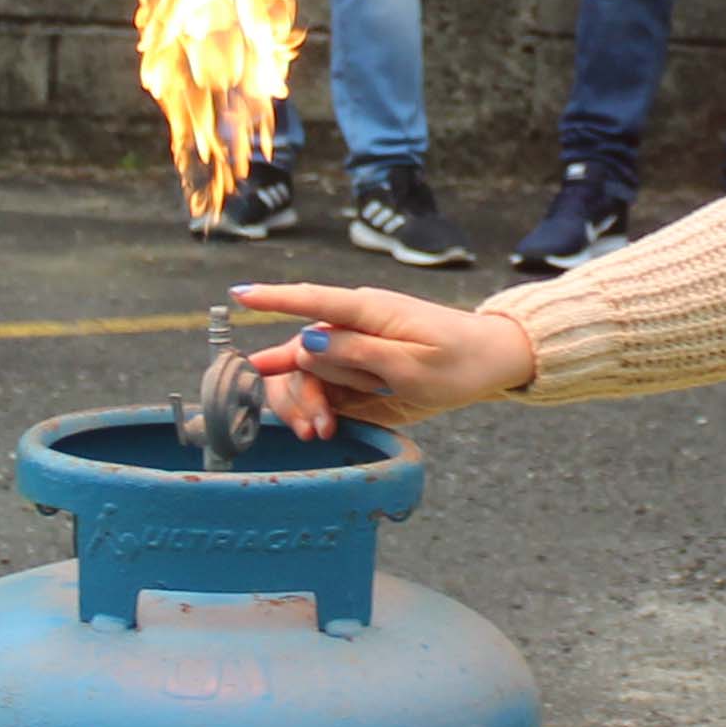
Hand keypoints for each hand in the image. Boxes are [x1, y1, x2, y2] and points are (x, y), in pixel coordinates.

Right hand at [226, 283, 541, 436]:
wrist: (488, 365)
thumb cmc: (457, 361)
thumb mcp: (413, 364)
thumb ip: (359, 352)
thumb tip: (307, 341)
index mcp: (366, 311)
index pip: (312, 301)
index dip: (272, 298)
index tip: (237, 294)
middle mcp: (350, 327)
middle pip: (296, 352)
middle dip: (295, 391)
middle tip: (316, 427)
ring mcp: (351, 350)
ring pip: (302, 375)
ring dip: (304, 405)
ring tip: (321, 431)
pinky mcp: (354, 374)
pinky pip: (320, 390)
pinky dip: (315, 410)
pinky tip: (323, 429)